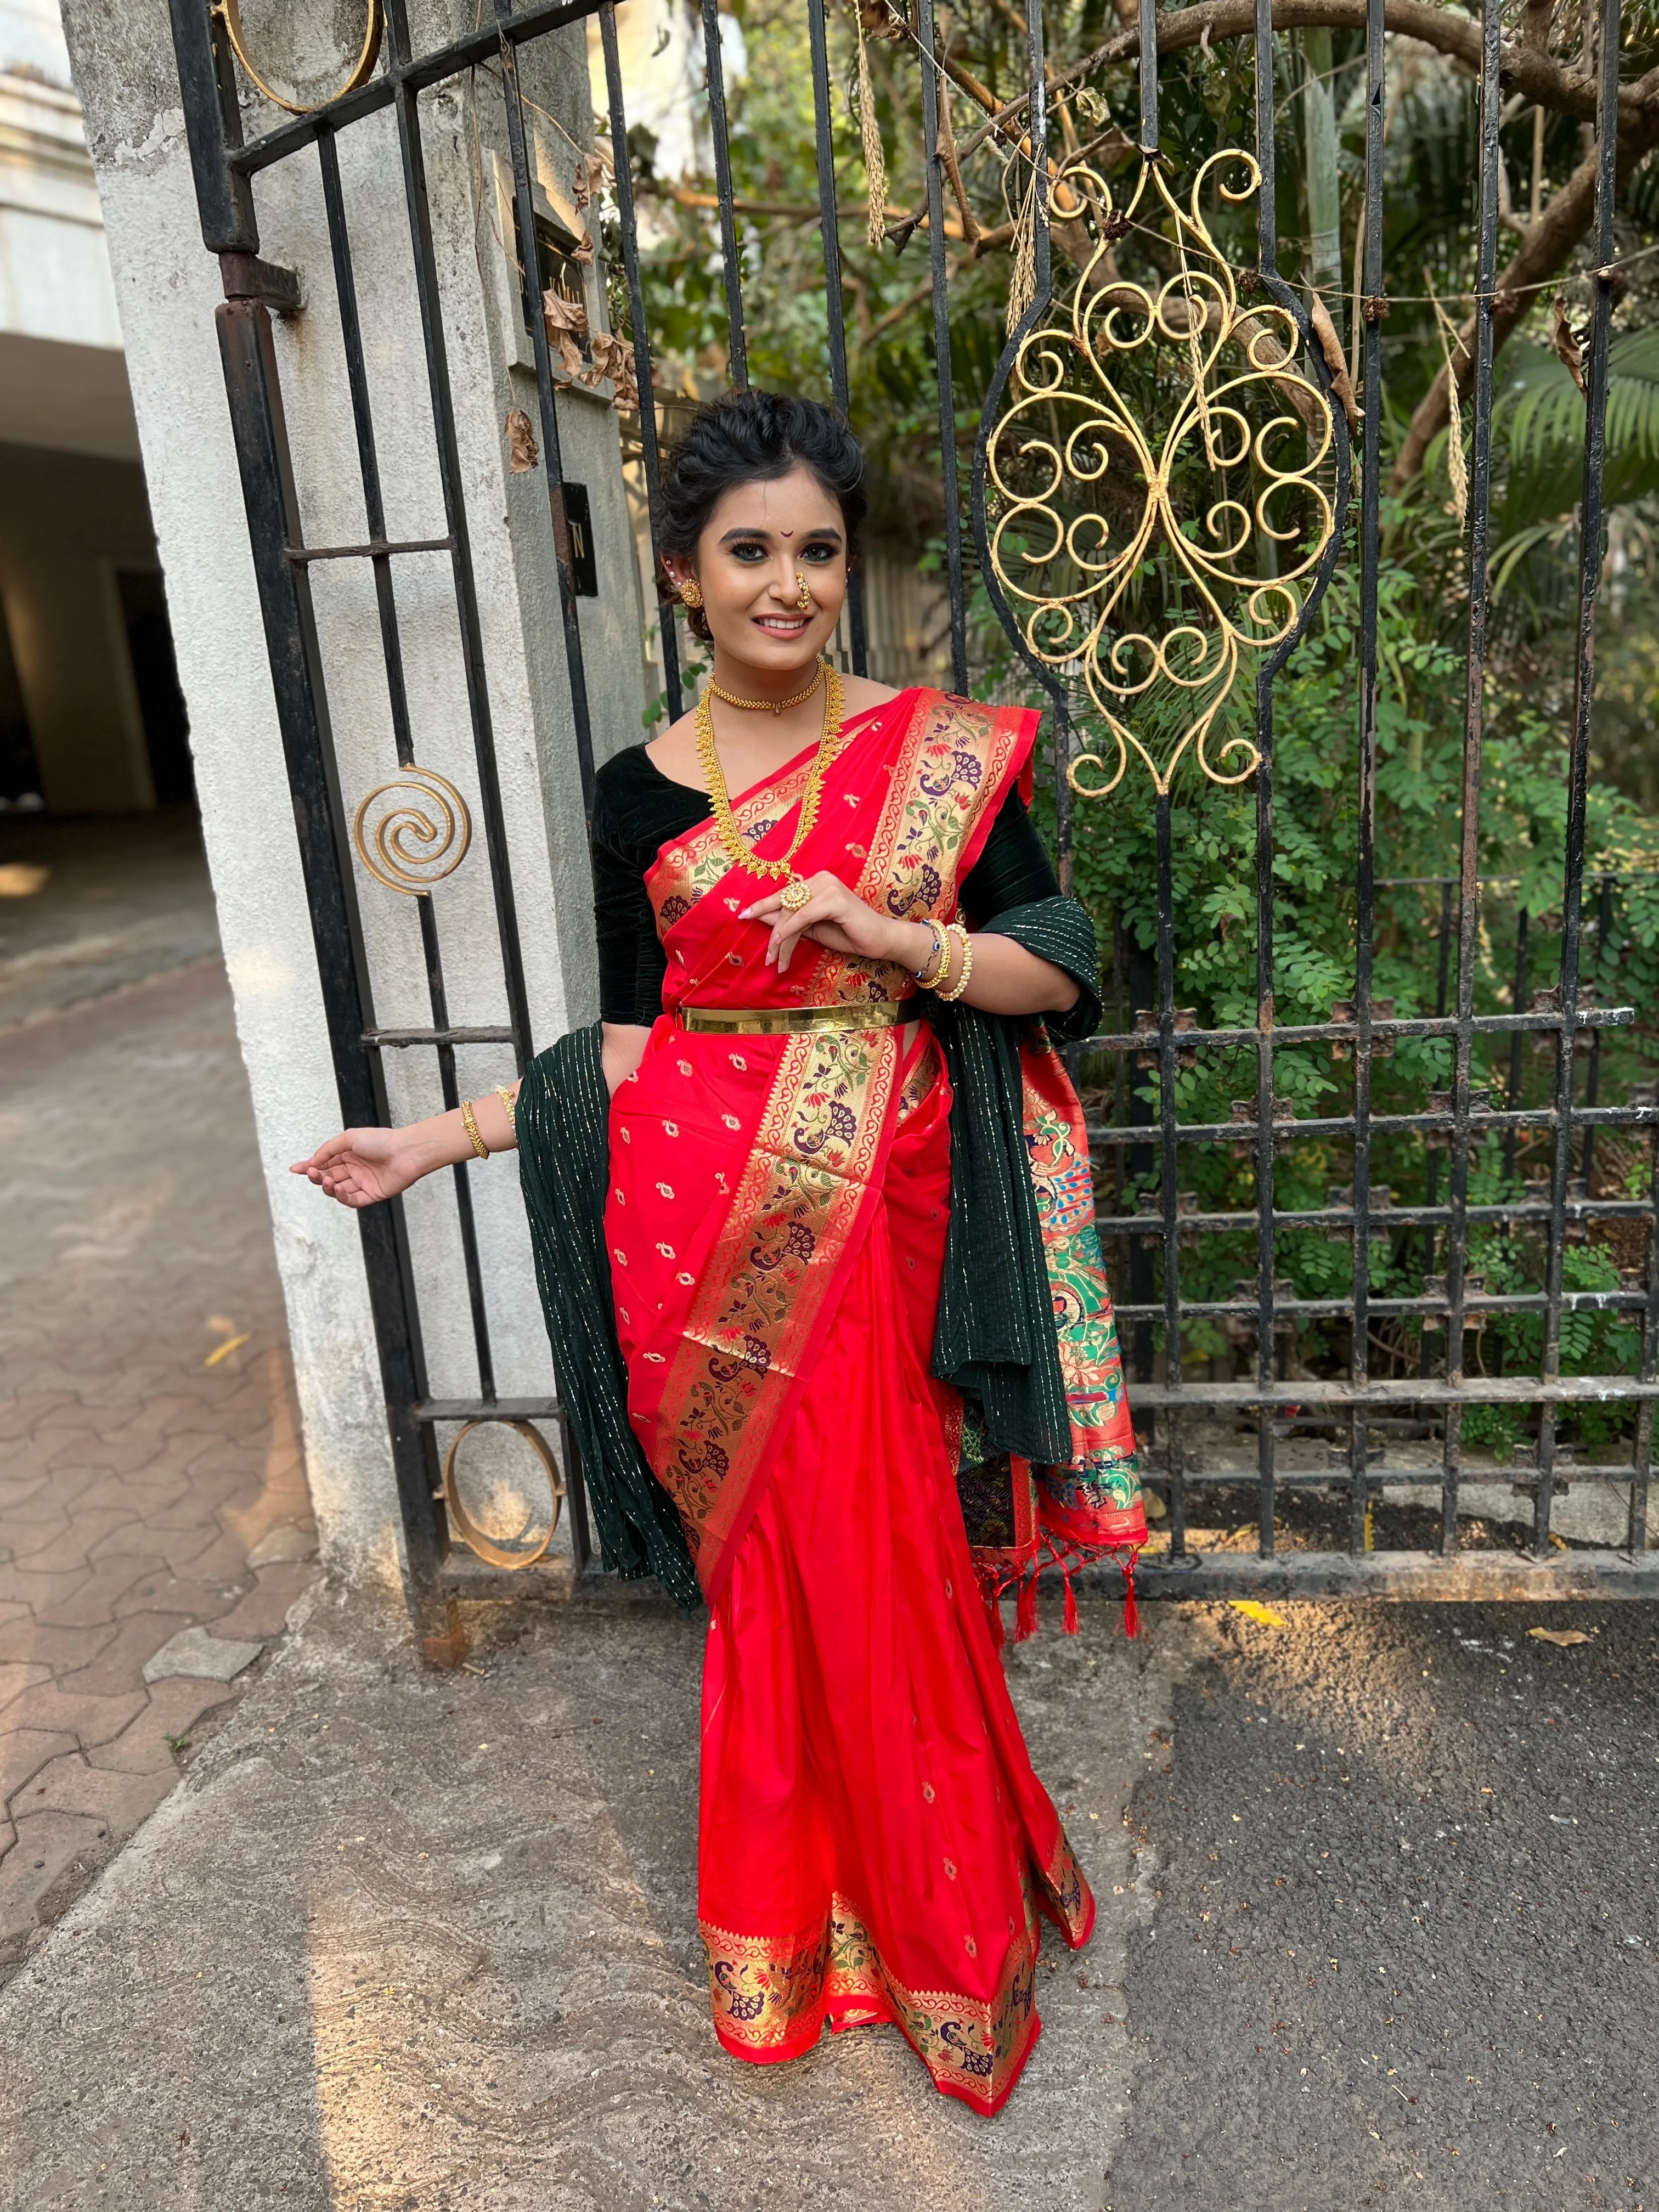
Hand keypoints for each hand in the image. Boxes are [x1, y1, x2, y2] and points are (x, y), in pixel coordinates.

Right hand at [290, 1125, 433, 1208]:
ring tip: (326, 1181)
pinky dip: (341, 1196)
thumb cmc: (381, 1141)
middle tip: (312, 1173)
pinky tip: (337, 1189)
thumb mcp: (349, 1139)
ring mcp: (362, 1183)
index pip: (324, 1163)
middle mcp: (354, 1169)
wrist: (406, 1152)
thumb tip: (312, 1161)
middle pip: (328, 1177)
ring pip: (337, 1190)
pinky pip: (351, 1200)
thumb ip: (328, 1150)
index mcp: (348, 1154)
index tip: (295, 1169)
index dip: (309, 1167)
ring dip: (328, 1187)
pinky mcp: (371, 1195)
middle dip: (317, 1176)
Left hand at [741, 871, 922, 974]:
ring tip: (775, 960)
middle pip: (785, 904)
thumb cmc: (850, 935)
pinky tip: (781, 944)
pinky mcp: (835, 899)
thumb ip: (791, 923)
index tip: (742, 916)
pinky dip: (790, 930)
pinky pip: (804, 915)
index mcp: (816, 882)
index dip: (763, 906)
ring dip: (781, 939)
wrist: (882, 941)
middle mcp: (820, 879)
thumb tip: (762, 919)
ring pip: (792, 912)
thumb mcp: (813, 929)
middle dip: (773, 932)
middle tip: (766, 956)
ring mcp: (828, 886)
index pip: (784, 895)